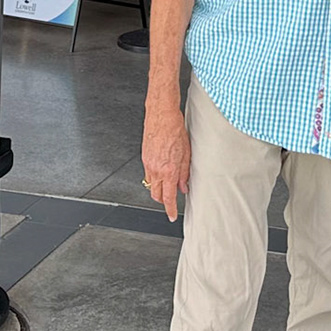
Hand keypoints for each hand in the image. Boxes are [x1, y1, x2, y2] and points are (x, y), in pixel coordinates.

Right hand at [141, 99, 190, 222]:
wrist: (161, 114)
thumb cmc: (175, 129)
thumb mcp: (186, 153)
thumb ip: (184, 173)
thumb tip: (184, 187)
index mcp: (168, 170)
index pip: (168, 197)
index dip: (170, 209)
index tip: (171, 216)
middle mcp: (156, 169)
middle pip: (156, 195)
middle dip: (163, 201)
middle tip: (171, 202)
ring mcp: (148, 163)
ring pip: (151, 185)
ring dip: (159, 189)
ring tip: (168, 185)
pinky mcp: (144, 157)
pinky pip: (147, 174)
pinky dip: (154, 177)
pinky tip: (162, 171)